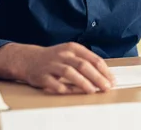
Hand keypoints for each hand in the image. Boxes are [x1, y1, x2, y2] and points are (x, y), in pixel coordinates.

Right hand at [0, 42, 114, 94]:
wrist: (28, 59)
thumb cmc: (55, 58)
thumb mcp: (71, 53)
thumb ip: (86, 61)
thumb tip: (105, 75)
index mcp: (73, 48)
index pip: (93, 59)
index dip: (104, 70)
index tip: (112, 80)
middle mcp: (63, 54)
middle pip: (83, 65)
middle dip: (97, 77)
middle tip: (106, 87)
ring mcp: (52, 65)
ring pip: (70, 73)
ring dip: (83, 82)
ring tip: (93, 90)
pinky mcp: (42, 76)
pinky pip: (56, 84)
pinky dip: (66, 89)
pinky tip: (74, 93)